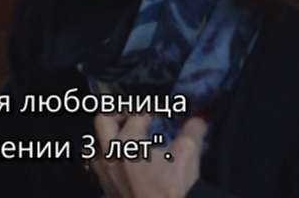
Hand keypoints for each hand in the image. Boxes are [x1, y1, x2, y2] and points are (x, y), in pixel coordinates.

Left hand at [90, 113, 205, 197]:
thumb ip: (193, 131)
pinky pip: (103, 168)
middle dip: (117, 113)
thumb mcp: (188, 154)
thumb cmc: (173, 188)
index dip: (150, 109)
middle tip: (133, 115)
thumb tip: (200, 118)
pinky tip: (129, 165)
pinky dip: (114, 160)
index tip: (161, 110)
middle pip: (102, 122)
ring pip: (98, 147)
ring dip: (112, 138)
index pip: (136, 115)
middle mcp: (109, 155)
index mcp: (126, 142)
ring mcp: (105, 174)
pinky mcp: (107, 191)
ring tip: (130, 140)